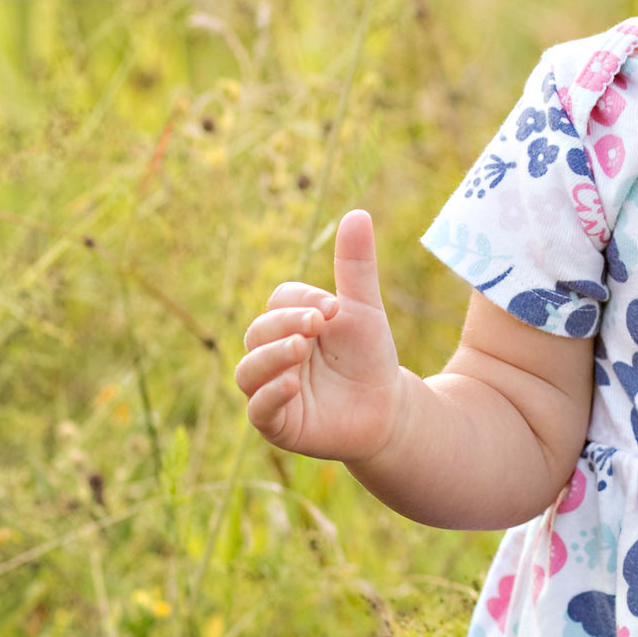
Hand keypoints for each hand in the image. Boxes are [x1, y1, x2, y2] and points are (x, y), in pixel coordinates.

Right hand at [234, 210, 406, 466]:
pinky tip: (293, 383)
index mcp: (288, 323)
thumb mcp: (364, 310)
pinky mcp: (278, 423)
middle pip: (258, 332)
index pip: (279, 301)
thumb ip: (355, 266)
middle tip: (318, 325)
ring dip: (271, 356)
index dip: (301, 301)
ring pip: (249, 370)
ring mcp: (270, 389)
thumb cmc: (369, 356)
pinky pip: (259, 410)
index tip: (334, 308)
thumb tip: (358, 213)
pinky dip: (270, 394)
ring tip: (301, 348)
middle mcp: (271, 354)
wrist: (389, 409)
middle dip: (285, 325)